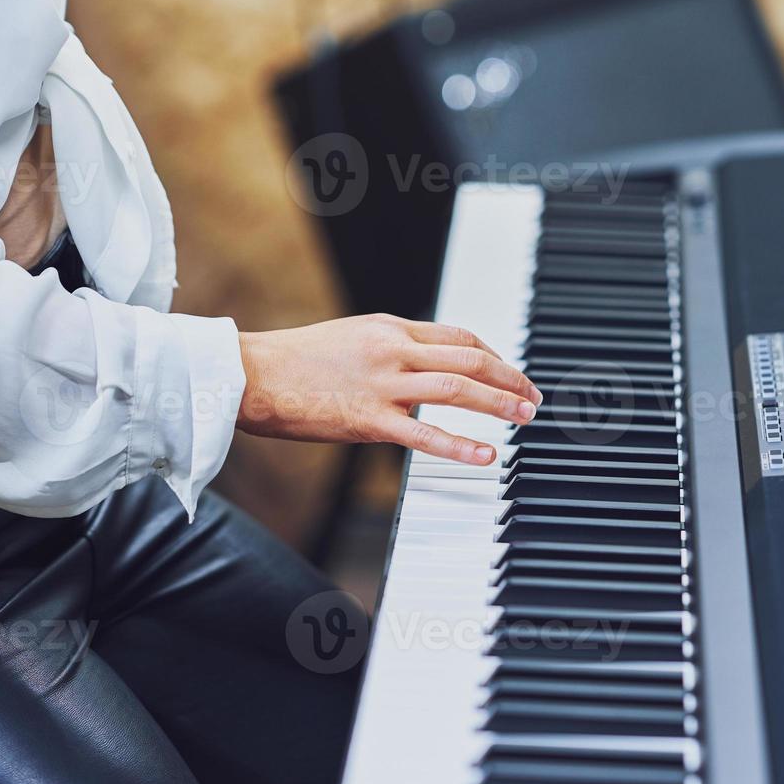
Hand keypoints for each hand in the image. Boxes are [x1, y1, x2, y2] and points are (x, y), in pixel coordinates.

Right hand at [237, 314, 540, 464]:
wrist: (251, 373)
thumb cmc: (292, 361)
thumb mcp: (350, 338)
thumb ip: (388, 348)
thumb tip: (420, 363)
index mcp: (389, 327)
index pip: (459, 336)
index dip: (494, 355)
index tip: (511, 373)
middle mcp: (392, 349)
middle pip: (470, 357)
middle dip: (510, 378)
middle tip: (533, 397)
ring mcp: (382, 383)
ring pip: (458, 387)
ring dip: (499, 403)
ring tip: (525, 417)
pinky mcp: (368, 418)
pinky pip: (424, 433)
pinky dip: (461, 445)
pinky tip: (486, 455)